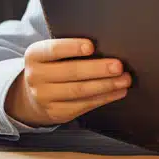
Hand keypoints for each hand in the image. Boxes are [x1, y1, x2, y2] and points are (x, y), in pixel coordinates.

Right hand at [5, 38, 130, 126]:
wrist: (34, 95)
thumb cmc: (52, 67)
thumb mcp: (51, 55)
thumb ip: (69, 49)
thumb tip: (104, 45)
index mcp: (35, 55)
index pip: (53, 50)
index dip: (72, 47)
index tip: (91, 46)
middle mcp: (36, 77)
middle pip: (71, 72)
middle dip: (98, 69)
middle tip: (118, 66)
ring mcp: (45, 97)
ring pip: (80, 91)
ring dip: (106, 85)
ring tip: (124, 79)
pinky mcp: (57, 112)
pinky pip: (84, 105)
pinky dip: (104, 97)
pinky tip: (117, 91)